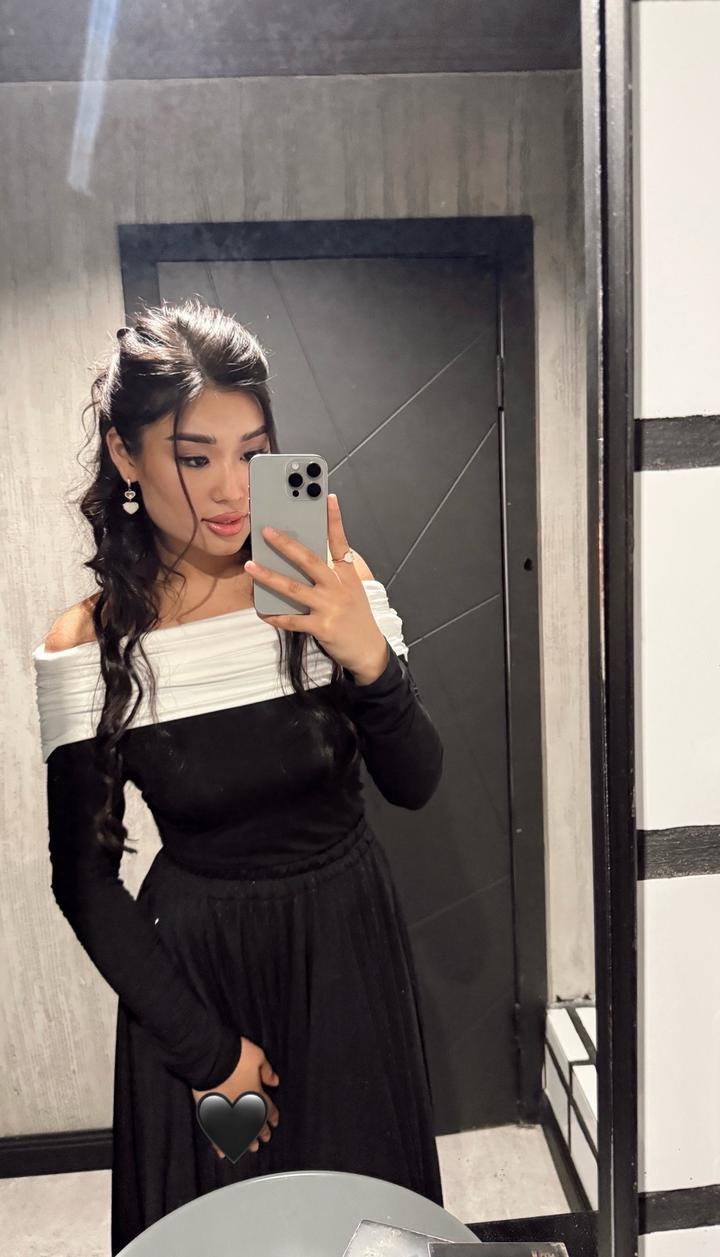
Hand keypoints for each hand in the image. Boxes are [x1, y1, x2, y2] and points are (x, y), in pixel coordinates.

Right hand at [191, 1036, 280, 1158]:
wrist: (211, 1059)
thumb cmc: (236, 1056)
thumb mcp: (258, 1057)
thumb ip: (266, 1071)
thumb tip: (275, 1081)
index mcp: (257, 1094)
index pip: (268, 1109)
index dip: (272, 1116)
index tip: (274, 1122)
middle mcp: (244, 1108)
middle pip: (256, 1125)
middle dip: (261, 1133)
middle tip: (263, 1140)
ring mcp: (227, 1114)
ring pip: (239, 1134)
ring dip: (245, 1143)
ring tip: (250, 1149)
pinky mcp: (211, 1115)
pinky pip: (217, 1135)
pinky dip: (220, 1145)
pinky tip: (222, 1152)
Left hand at [244, 493, 387, 680]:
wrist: (369, 650)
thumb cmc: (356, 618)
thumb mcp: (352, 589)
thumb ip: (333, 573)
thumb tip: (303, 560)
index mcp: (347, 574)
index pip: (340, 541)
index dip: (334, 519)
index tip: (327, 497)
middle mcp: (339, 587)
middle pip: (309, 561)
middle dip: (286, 544)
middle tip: (267, 531)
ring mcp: (330, 607)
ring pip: (293, 588)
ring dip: (269, 576)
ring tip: (250, 566)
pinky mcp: (322, 627)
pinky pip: (292, 619)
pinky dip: (275, 616)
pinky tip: (262, 611)